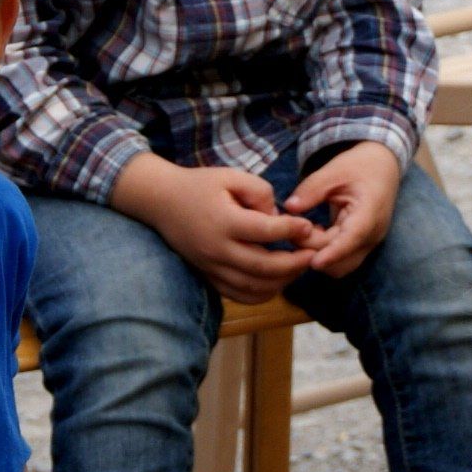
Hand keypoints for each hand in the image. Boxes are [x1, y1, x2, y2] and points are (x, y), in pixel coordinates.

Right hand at [109, 156, 319, 304]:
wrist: (161, 202)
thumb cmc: (198, 185)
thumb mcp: (230, 175)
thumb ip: (259, 191)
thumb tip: (279, 217)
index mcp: (224, 221)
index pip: (267, 232)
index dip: (293, 230)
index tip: (308, 226)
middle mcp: (218, 250)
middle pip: (265, 267)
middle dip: (294, 263)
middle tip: (311, 254)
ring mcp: (212, 267)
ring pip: (255, 287)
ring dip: (282, 281)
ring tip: (297, 267)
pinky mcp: (209, 277)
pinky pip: (240, 295)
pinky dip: (263, 293)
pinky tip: (277, 280)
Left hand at [283, 143, 402, 277]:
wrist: (382, 168)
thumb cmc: (359, 166)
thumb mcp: (334, 171)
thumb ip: (311, 189)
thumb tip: (289, 207)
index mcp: (369, 212)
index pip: (353, 238)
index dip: (333, 253)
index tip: (314, 263)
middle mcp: (372, 234)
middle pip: (343, 259)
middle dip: (315, 251)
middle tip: (292, 230)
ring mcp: (367, 243)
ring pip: (341, 265)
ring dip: (318, 254)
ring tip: (303, 229)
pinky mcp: (360, 246)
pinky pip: (340, 260)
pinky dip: (323, 252)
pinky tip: (312, 231)